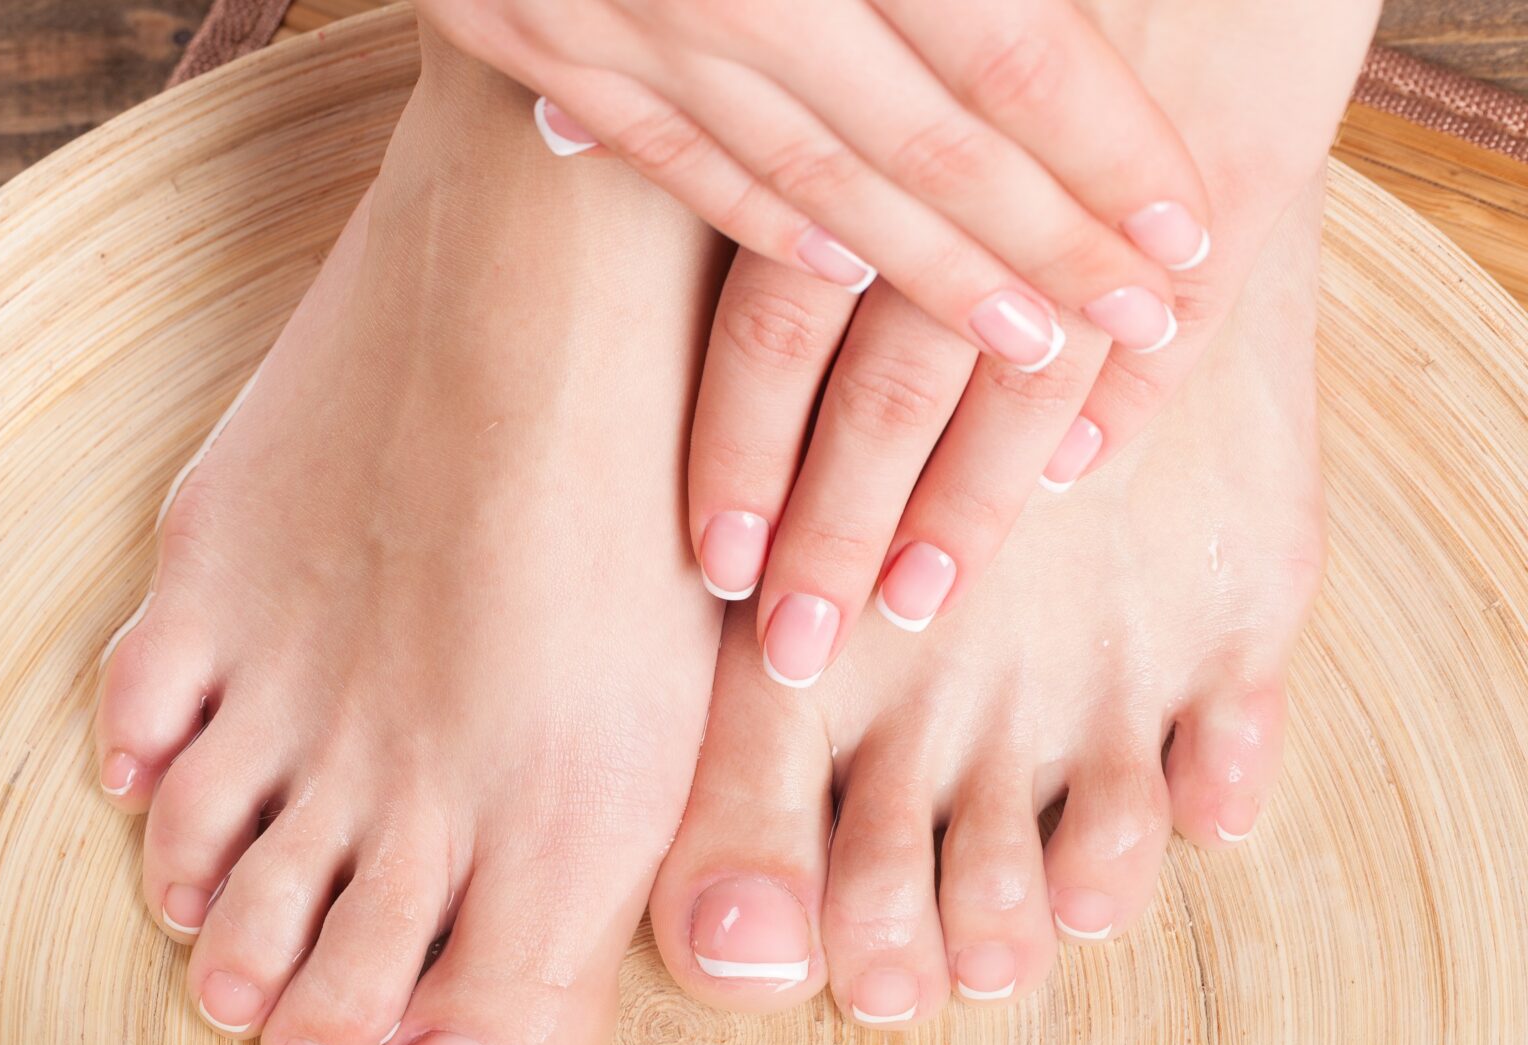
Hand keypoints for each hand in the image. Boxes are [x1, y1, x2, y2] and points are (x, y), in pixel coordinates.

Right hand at [417, 0, 1207, 367]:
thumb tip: (1056, 10)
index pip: (1003, 45)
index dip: (1102, 148)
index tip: (1186, 234)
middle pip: (919, 138)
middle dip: (1043, 246)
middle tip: (1139, 325)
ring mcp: (611, 14)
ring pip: (798, 169)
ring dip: (925, 273)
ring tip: (1025, 344)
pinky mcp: (523, 30)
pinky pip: (662, 151)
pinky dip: (759, 218)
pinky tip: (839, 278)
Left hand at [679, 0, 1379, 680]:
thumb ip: (712, 65)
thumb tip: (554, 125)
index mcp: (844, 98)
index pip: (775, 316)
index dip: (746, 448)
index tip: (715, 562)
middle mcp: (959, 153)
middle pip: (883, 375)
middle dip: (837, 525)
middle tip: (794, 641)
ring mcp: (1099, 166)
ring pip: (1015, 370)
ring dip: (965, 501)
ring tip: (915, 603)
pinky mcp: (1243, 146)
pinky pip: (1175, 309)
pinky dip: (1127, 395)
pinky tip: (1077, 472)